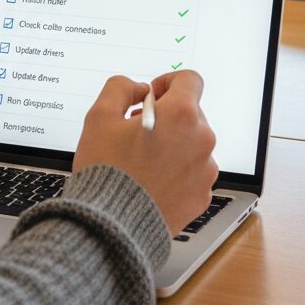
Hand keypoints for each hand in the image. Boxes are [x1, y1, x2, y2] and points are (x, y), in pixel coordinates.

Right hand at [73, 74, 217, 235]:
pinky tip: (151, 180)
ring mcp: (205, 170)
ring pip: (192, 144)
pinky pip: (192, 172)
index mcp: (181, 115)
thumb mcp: (100, 116)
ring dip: (172, 144)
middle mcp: (201, 140)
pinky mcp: (202, 195)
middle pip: (190, 113)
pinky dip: (176, 171)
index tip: (152, 96)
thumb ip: (120, 88)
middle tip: (137, 131)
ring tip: (143, 160)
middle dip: (166, 116)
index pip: (190, 80)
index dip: (168, 82)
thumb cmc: (107, 169)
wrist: (113, 224)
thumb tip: (137, 89)